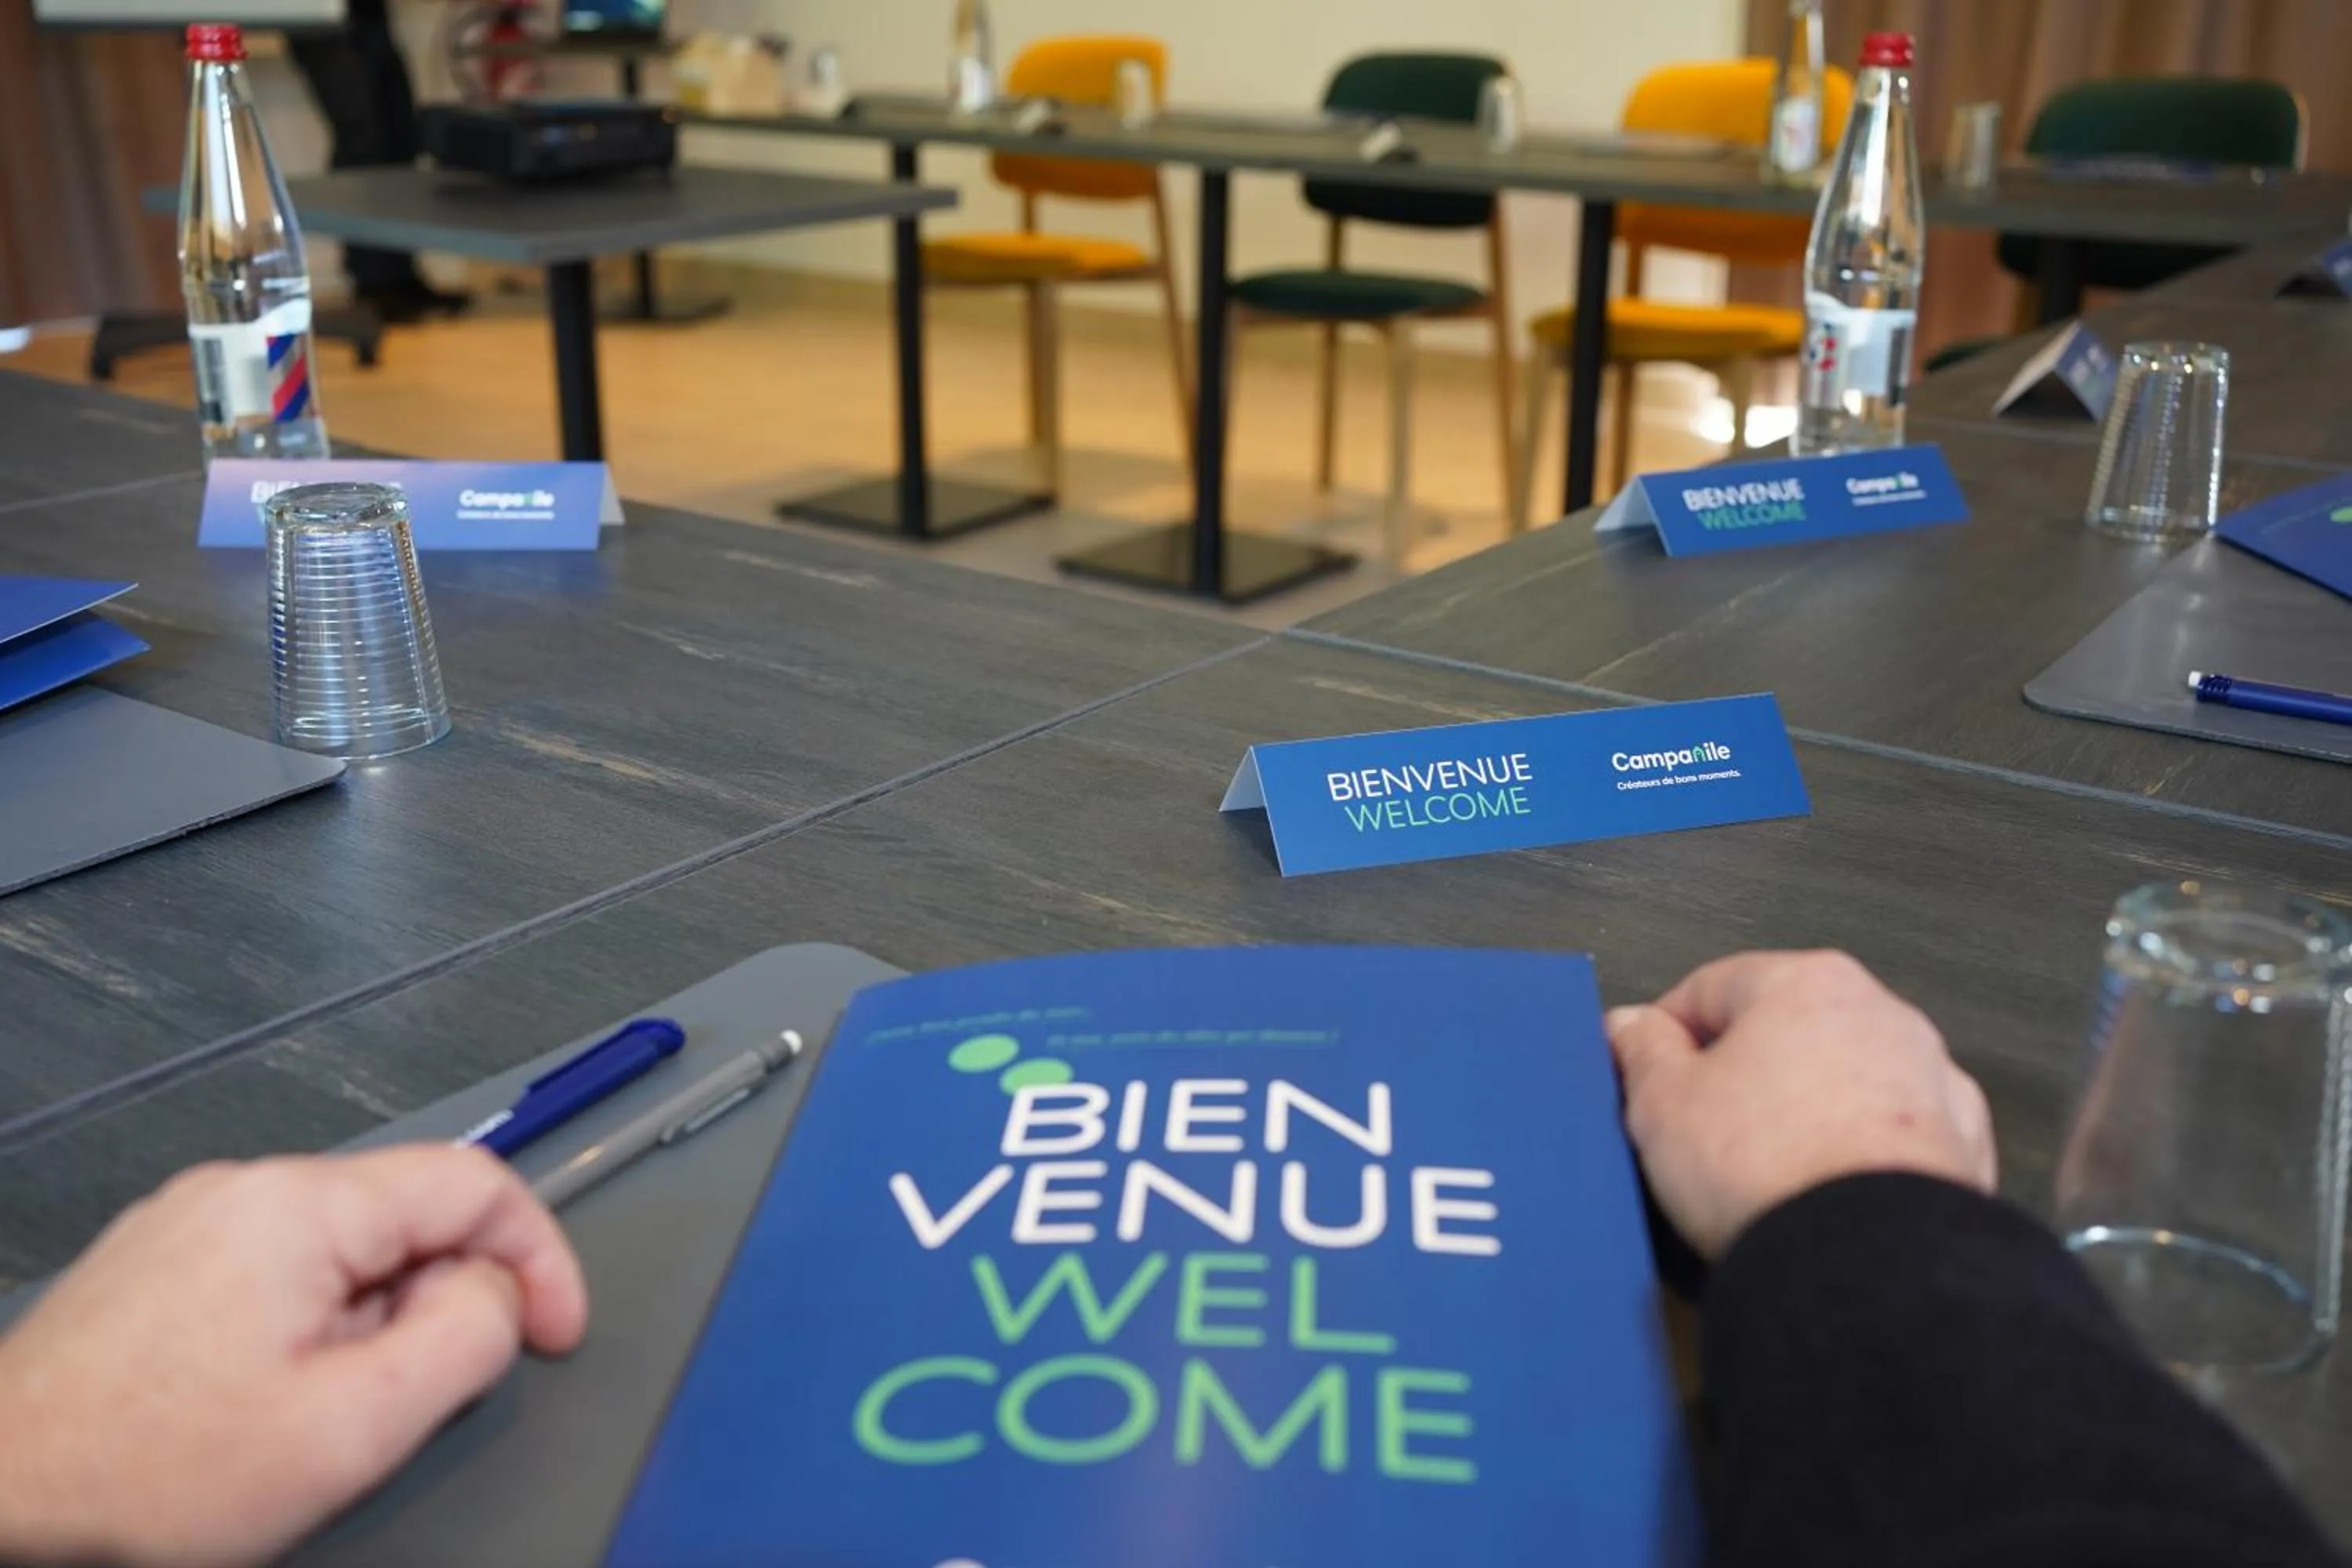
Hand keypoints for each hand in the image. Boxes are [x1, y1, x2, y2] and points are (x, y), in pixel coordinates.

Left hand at [0, 1145, 587, 1566]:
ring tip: (325, 1420)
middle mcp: (240, 1189)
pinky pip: (277, 1274)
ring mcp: (187, 1223)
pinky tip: (269, 1409)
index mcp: (297, 1205)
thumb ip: (463, 1339)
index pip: (474, 1181)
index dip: (541, 1257)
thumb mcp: (354, 1428)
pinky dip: (313, 1330)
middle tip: (409, 1407)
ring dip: (376, 1324)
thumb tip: (495, 1293)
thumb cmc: (153, 1482)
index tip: (555, 1337)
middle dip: (442, 1303)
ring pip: (342, 1251)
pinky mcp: (152, 1269)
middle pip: (404, 1216)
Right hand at [1608, 950, 1996, 1258]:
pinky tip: (1821, 1199)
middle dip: (1740, 1077)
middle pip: (1784, 1032)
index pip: (1710, 987)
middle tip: (1696, 1134)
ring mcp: (1931, 1082)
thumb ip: (1641, 1051)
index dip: (1665, 1035)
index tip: (1646, 1077)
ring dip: (1803, 1116)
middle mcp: (1881, 1015)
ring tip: (1762, 1177)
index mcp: (1806, 983)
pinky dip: (1856, 1161)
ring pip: (1842, 1085)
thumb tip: (1633, 1029)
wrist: (1866, 1264)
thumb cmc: (1769, 1171)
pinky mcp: (1962, 1149)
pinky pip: (1888, 1141)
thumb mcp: (1661, 1104)